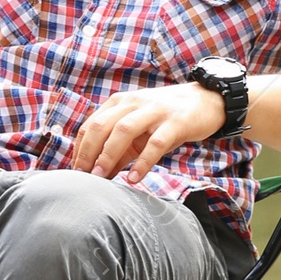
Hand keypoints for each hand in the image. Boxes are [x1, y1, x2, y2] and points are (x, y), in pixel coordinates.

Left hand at [71, 81, 225, 185]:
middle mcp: (134, 103)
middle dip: (88, 151)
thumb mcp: (139, 130)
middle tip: (82, 176)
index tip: (75, 170)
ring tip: (101, 177)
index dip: (80, 148)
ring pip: (124, 130)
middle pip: (102, 125)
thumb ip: (120, 149)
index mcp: (121, 102)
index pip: (92, 124)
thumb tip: (99, 174)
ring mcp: (154, 111)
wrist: (205, 102)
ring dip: (109, 154)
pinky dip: (142, 162)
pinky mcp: (175, 122)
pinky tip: (134, 178)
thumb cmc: (165, 119)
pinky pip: (155, 143)